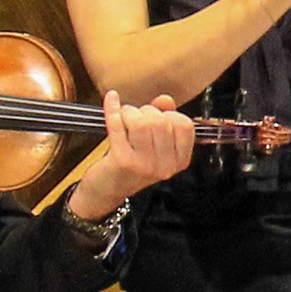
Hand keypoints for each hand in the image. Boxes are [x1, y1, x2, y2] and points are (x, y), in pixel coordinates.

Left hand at [62, 92, 196, 219]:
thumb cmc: (130, 166)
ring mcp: (144, 164)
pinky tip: (111, 99)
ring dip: (130, 112)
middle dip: (146, 111)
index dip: (170, 114)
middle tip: (136, 117)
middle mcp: (165, 165)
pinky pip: (118, 124)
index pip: (184, 126)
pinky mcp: (122, 160)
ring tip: (124, 117)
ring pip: (141, 122)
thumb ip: (164, 120)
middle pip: (161, 121)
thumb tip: (166, 100)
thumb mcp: (153, 146)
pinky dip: (112, 108)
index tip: (158, 116)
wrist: (106, 191)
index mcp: (178, 161)